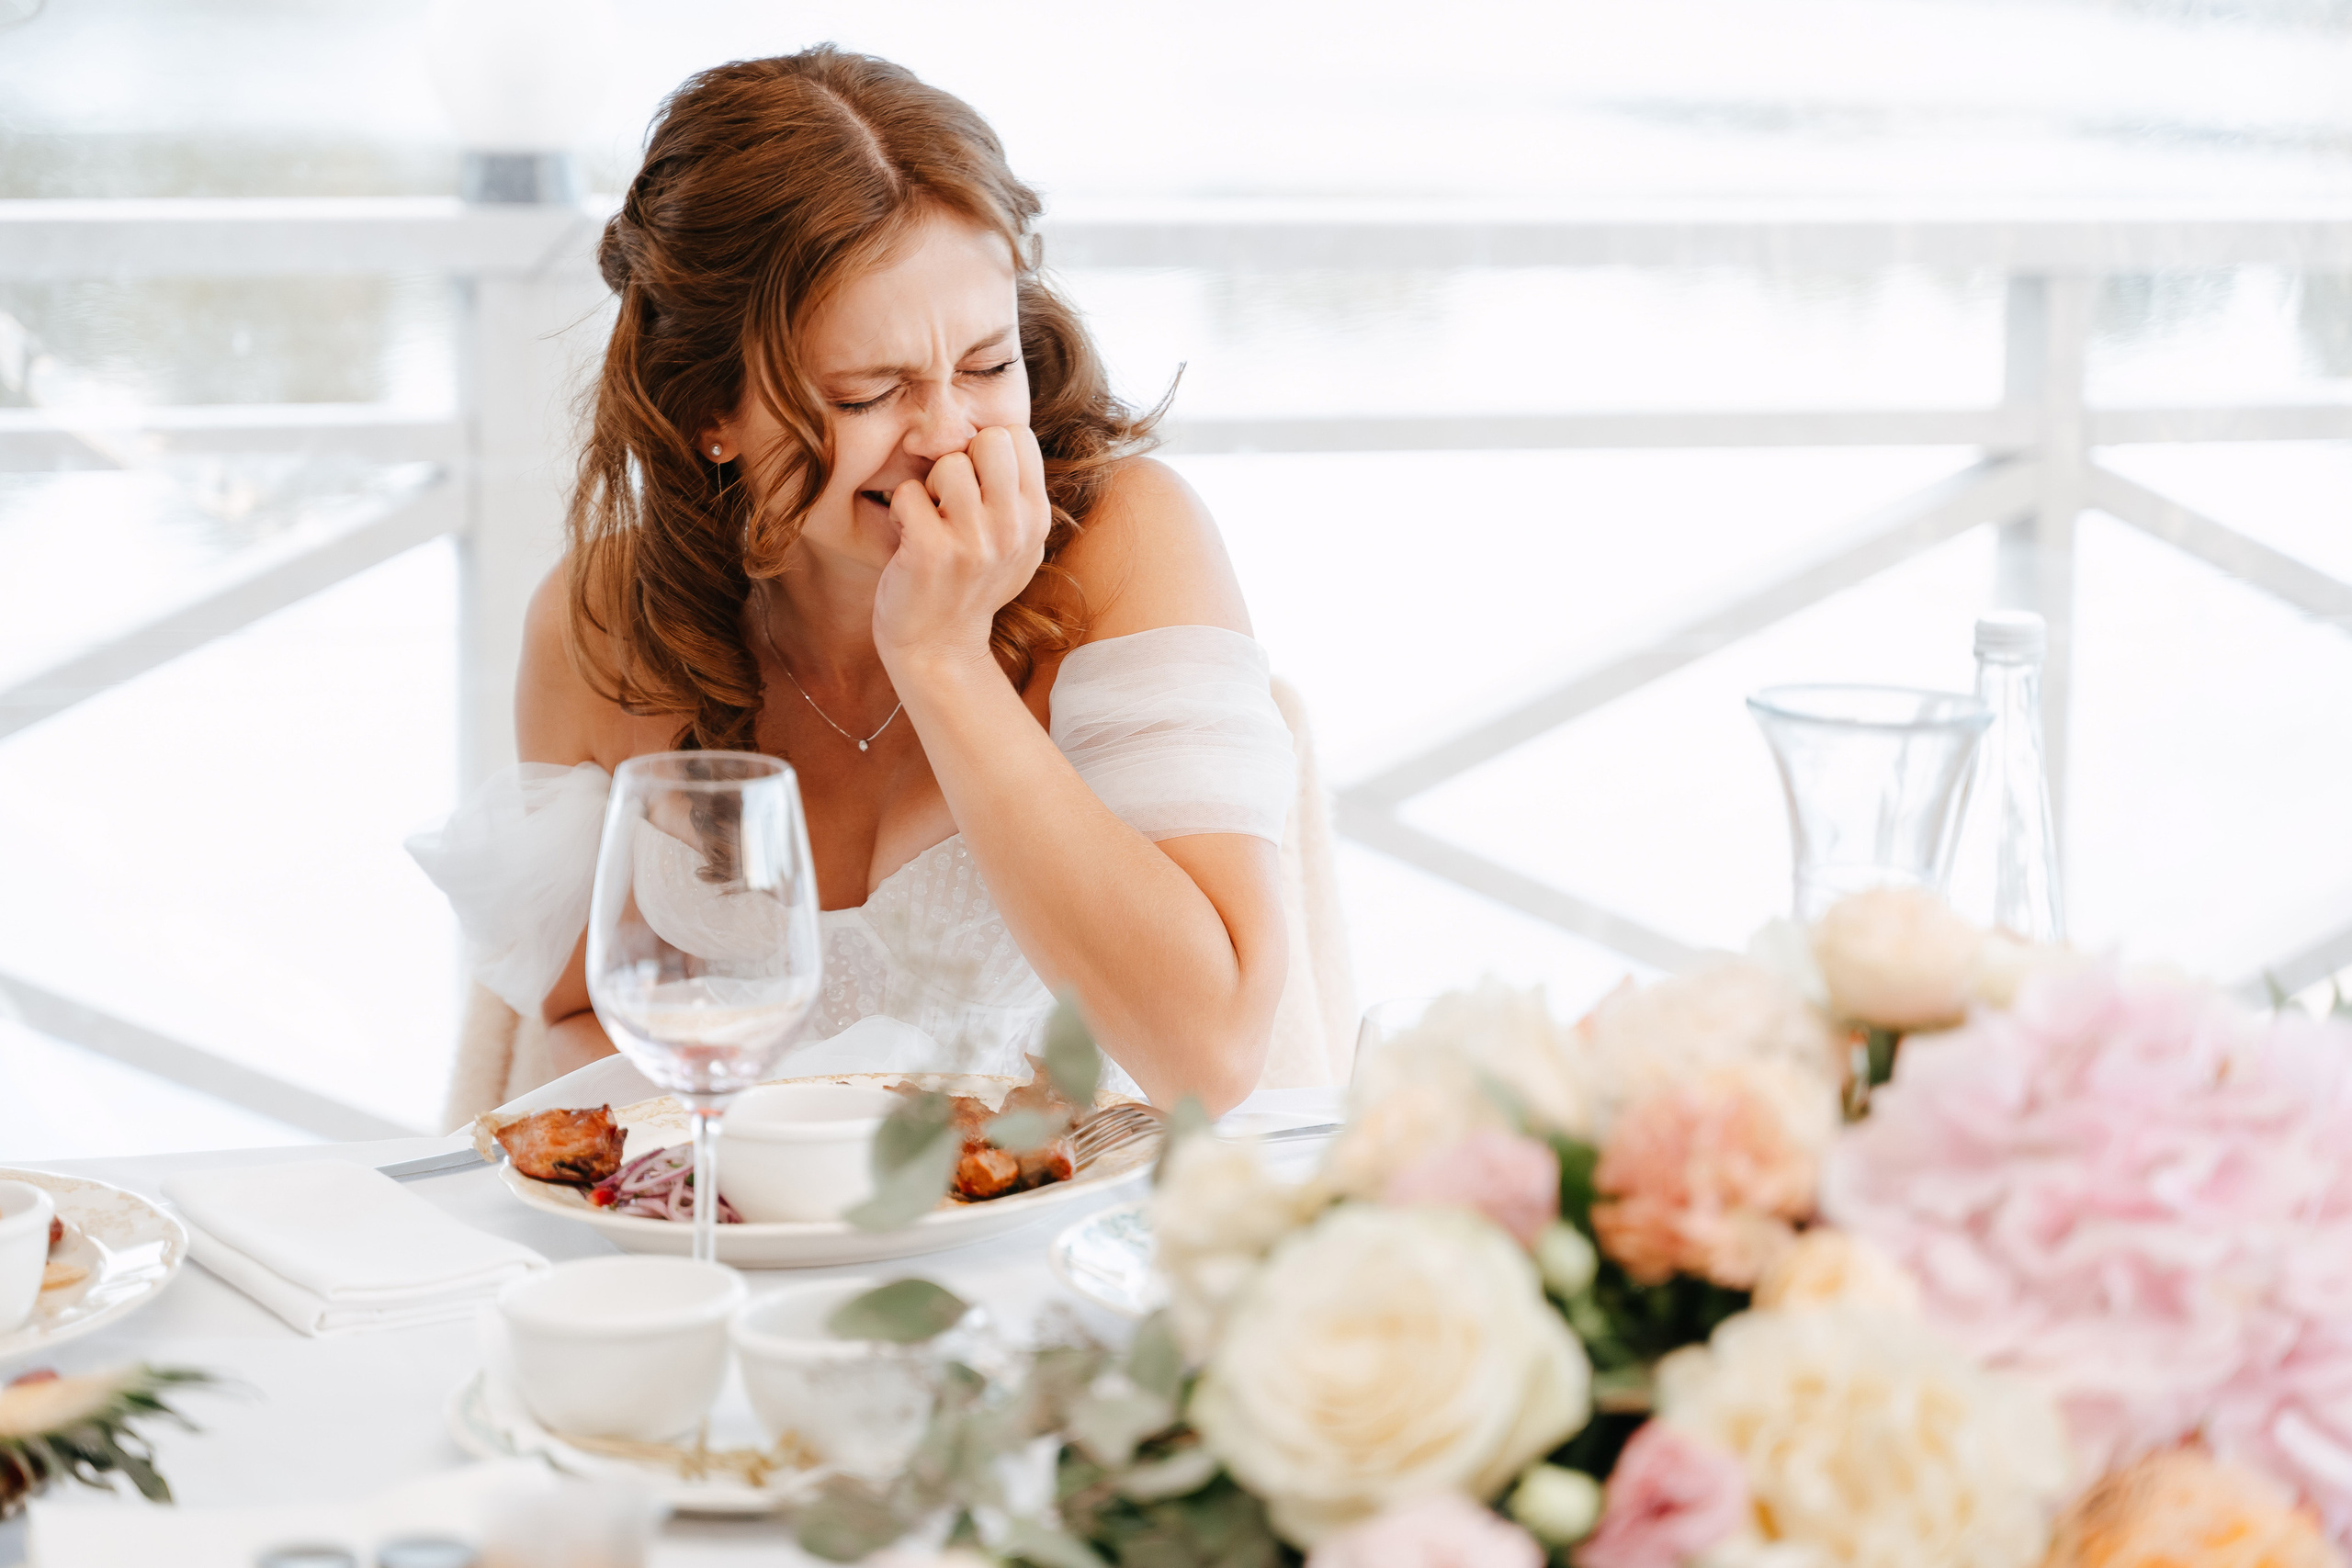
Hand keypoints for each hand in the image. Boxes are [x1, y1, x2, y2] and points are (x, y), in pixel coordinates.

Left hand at [872, 425, 1048, 674]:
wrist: (938, 648)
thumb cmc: (970, 586)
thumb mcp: (1017, 546)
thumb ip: (1018, 497)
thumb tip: (1003, 438)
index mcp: (1036, 519)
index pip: (1018, 436)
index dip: (988, 450)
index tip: (976, 485)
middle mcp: (1012, 529)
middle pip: (991, 439)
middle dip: (962, 459)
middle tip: (949, 498)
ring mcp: (974, 542)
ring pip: (948, 463)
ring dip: (929, 487)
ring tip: (929, 519)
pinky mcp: (931, 553)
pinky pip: (909, 493)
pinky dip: (900, 510)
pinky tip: (907, 536)